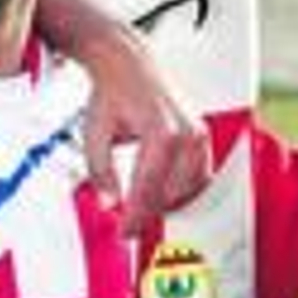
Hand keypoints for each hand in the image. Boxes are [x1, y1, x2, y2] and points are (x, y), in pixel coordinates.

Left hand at [79, 29, 211, 234]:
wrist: (127, 65)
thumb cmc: (113, 93)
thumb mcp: (95, 134)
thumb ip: (100, 172)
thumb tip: (109, 203)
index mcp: (161, 133)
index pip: (149, 190)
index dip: (136, 217)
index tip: (125, 232)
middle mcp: (186, 134)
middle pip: (171, 194)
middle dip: (149, 212)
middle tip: (128, 222)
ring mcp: (198, 135)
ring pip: (189, 189)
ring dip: (167, 203)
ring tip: (143, 207)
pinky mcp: (202, 137)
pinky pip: (199, 177)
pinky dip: (182, 189)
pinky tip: (163, 192)